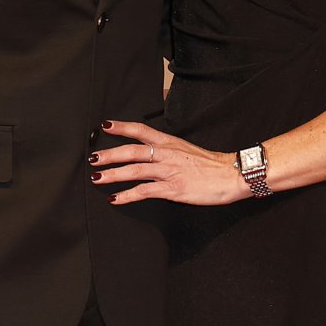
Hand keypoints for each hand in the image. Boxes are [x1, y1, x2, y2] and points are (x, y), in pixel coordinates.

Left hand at [91, 120, 245, 205]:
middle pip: (132, 150)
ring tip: (98, 178)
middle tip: (93, 158)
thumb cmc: (212, 165)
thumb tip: (152, 154)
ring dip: (113, 174)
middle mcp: (166, 154)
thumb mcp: (187, 150)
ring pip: (134, 170)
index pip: (141, 130)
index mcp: (170, 142)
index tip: (105, 126)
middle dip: (110, 154)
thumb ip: (168, 151)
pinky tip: (116, 199)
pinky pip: (144, 191)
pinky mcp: (172, 188)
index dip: (122, 127)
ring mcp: (169, 171)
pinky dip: (127, 196)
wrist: (231, 175)